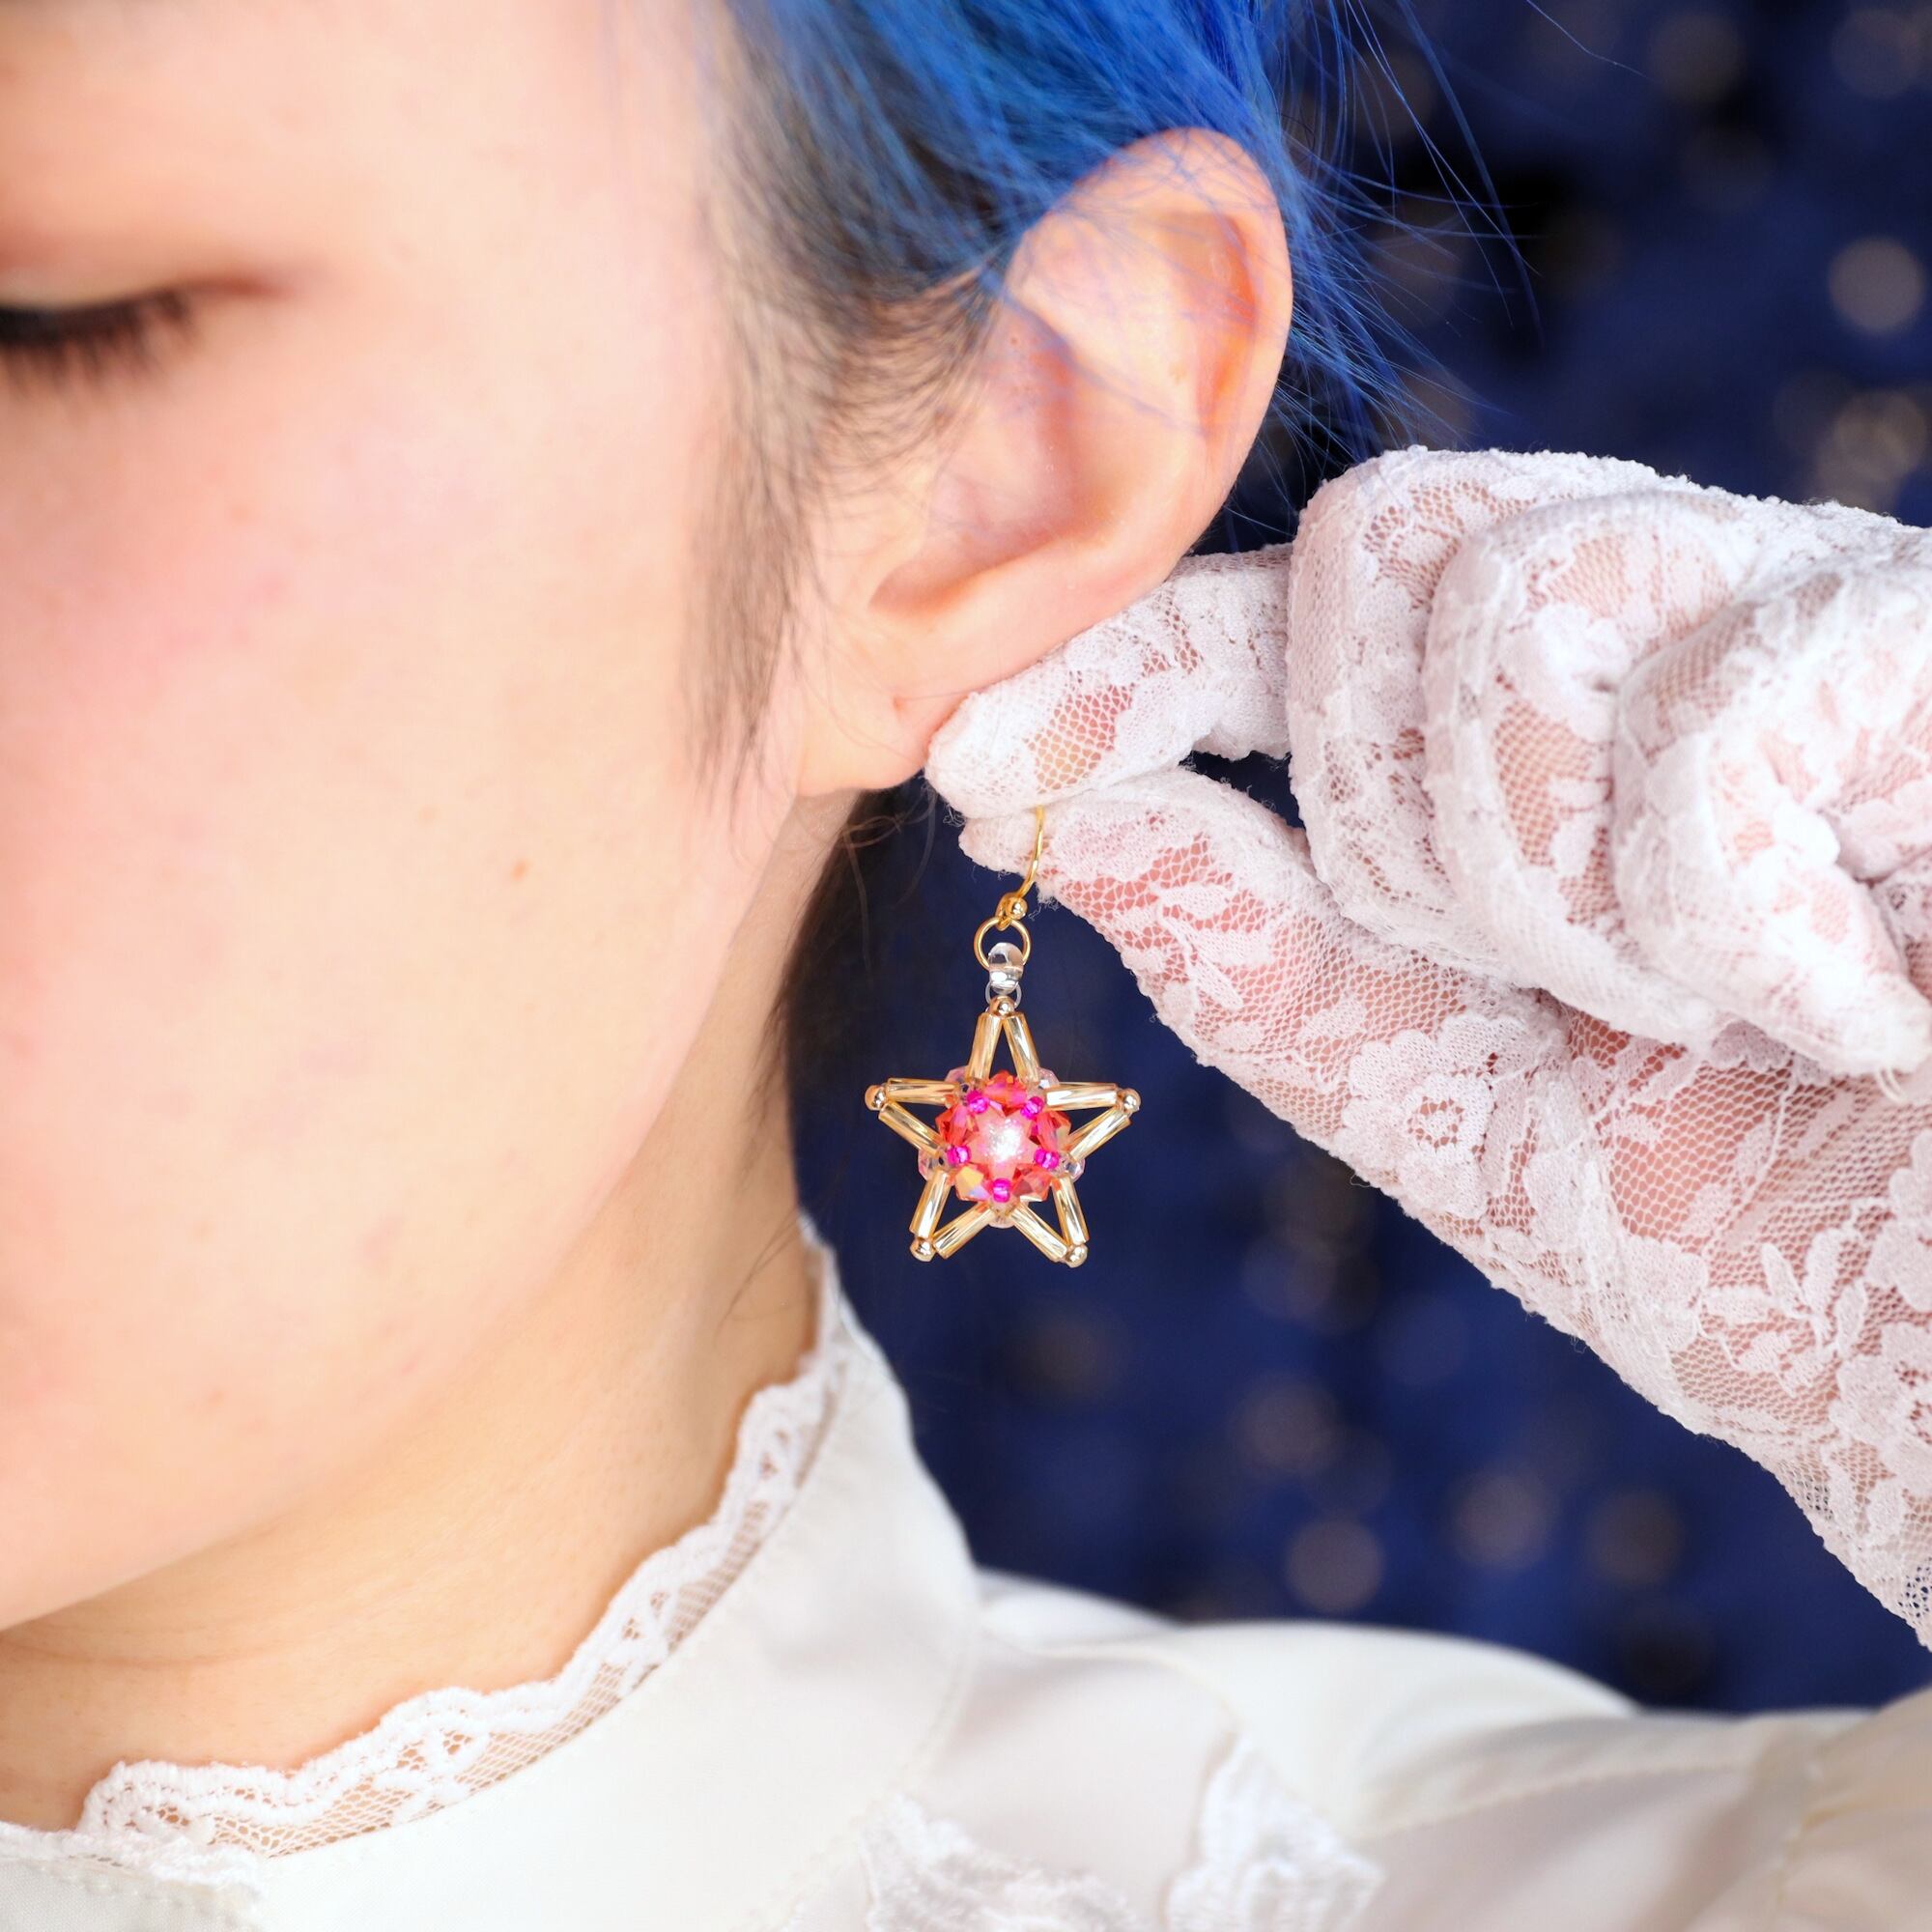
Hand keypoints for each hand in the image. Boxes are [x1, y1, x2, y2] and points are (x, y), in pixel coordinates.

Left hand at [924, 445, 1931, 1641]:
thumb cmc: (1738, 1220)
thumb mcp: (1424, 1082)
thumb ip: (1245, 935)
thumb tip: (1049, 803)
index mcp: (1556, 700)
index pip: (1297, 594)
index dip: (1128, 655)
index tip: (971, 761)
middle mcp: (1683, 603)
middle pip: (1383, 542)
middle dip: (1384, 810)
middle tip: (1545, 982)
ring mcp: (1824, 603)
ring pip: (1521, 604)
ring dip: (1548, 885)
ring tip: (1709, 1012)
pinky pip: (1708, 736)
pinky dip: (1729, 934)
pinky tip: (1860, 1014)